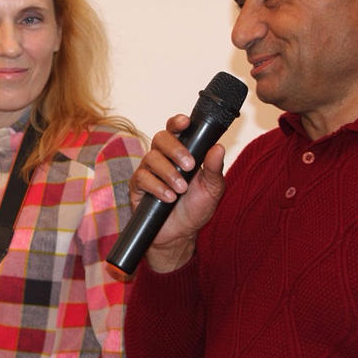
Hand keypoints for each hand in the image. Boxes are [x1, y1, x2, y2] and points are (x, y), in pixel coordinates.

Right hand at [129, 114, 227, 272]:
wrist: (180, 234)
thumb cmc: (195, 208)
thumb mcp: (212, 189)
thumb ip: (215, 169)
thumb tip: (219, 147)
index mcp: (181, 152)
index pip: (176, 130)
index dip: (177, 122)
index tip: (186, 123)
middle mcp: (163, 157)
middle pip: (160, 138)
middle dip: (175, 149)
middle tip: (190, 165)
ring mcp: (148, 170)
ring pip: (151, 157)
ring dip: (169, 173)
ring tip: (181, 189)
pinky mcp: (138, 186)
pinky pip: (142, 177)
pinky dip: (157, 187)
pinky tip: (169, 197)